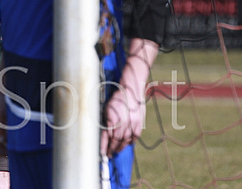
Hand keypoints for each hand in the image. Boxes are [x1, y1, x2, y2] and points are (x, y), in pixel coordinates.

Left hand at [100, 38, 157, 157]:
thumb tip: (102, 132)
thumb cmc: (116, 95)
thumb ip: (105, 119)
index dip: (104, 146)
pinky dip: (131, 141)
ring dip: (121, 147)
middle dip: (111, 149)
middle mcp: (122, 121)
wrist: (131, 86)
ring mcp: (132, 122)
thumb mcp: (106, 106)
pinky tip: (127, 144)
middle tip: (108, 155)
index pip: (107, 136)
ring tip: (116, 151)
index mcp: (112, 117)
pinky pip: (135, 136)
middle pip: (116, 141)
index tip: (101, 153)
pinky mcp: (139, 121)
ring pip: (126, 140)